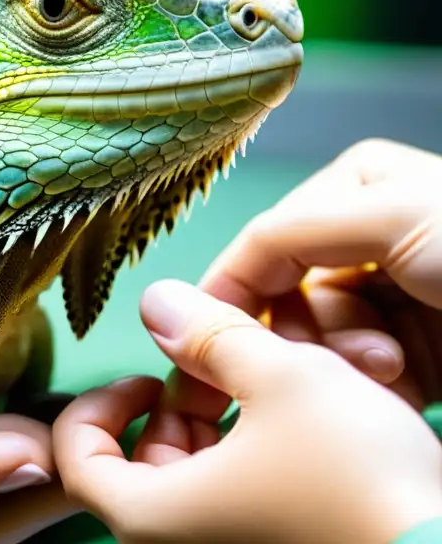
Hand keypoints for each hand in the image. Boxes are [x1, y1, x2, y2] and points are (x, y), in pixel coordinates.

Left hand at [53, 281, 441, 543]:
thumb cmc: (356, 475)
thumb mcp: (281, 378)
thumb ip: (209, 334)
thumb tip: (156, 300)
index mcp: (153, 516)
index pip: (76, 459)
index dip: (100, 405)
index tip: (149, 376)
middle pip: (146, 461)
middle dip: (182, 403)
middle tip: (226, 368)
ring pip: (198, 476)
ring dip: (227, 420)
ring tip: (277, 382)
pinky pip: (241, 496)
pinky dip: (256, 451)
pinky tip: (306, 417)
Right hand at [197, 137, 441, 411]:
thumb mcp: (389, 214)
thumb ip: (278, 239)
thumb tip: (168, 294)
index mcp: (349, 190)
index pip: (258, 252)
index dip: (227, 304)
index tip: (192, 359)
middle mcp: (361, 243)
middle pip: (287, 306)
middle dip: (310, 339)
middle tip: (350, 356)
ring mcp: (389, 300)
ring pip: (322, 349)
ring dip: (348, 368)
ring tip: (392, 367)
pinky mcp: (418, 354)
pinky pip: (363, 382)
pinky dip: (377, 394)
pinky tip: (407, 386)